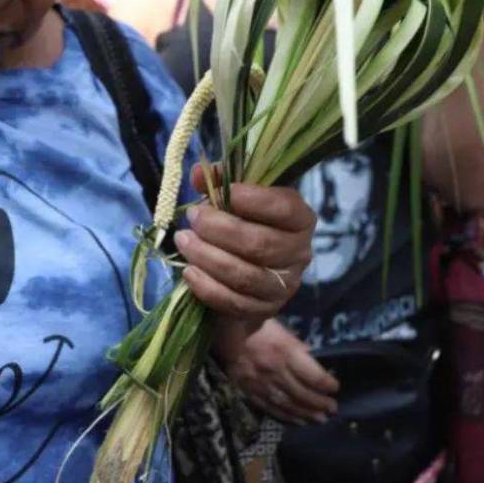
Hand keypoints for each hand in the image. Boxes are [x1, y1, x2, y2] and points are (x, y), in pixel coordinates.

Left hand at [175, 165, 314, 324]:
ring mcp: (283, 286)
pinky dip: (206, 286)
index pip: (284, 208)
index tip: (224, 191)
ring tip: (183, 241)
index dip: (253, 199)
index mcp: (300, 220)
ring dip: (207, 256)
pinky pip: (232, 301)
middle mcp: (299, 253)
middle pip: (259, 243)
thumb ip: (220, 182)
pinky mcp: (263, 309)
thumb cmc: (245, 225)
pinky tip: (188, 271)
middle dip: (219, 229)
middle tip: (192, 217)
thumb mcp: (237, 200)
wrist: (247, 275)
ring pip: (243, 275)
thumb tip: (199, 173)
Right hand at [223, 319, 338, 423]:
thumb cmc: (253, 322)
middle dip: (320, 403)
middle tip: (332, 408)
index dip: (327, 384)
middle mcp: (275, 371)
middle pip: (303, 393)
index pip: (314, 375)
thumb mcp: (280, 326)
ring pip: (288, 404)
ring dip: (306, 413)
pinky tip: (297, 420)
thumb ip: (295, 345)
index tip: (335, 387)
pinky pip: (269, 407)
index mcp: (285, 351)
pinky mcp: (248, 390)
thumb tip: (311, 357)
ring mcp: (260, 383)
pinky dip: (285, 416)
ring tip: (319, 419)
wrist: (221, 329)